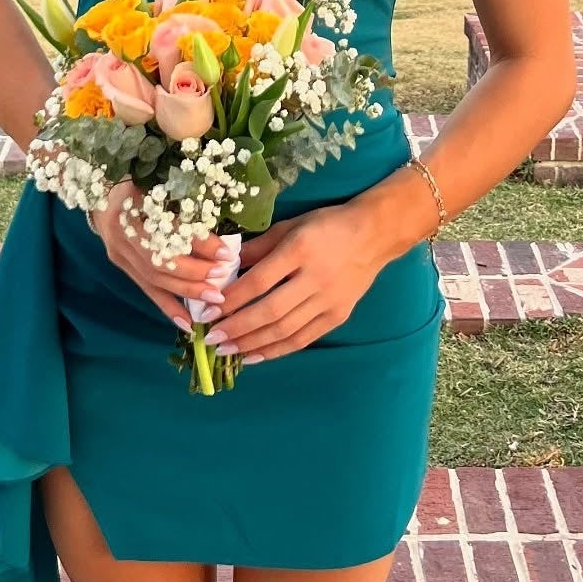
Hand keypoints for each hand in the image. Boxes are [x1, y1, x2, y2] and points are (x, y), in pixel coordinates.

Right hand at [93, 179, 229, 332]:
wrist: (101, 186)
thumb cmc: (138, 176)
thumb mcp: (160, 176)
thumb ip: (185, 192)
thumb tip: (225, 217)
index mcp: (131, 199)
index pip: (170, 229)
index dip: (200, 242)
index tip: (227, 251)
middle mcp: (121, 228)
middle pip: (160, 259)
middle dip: (195, 272)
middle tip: (223, 277)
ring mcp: (118, 250)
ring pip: (154, 278)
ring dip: (186, 291)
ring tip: (215, 298)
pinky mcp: (120, 264)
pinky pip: (146, 289)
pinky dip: (168, 307)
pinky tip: (187, 323)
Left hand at [200, 206, 381, 362]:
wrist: (373, 235)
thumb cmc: (326, 225)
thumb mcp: (290, 225)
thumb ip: (258, 247)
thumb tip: (225, 265)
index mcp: (300, 250)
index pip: (259, 281)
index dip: (232, 300)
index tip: (209, 311)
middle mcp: (315, 278)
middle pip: (270, 311)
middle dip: (238, 328)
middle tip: (212, 338)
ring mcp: (329, 301)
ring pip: (285, 330)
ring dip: (253, 344)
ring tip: (227, 351)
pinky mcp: (338, 317)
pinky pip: (303, 338)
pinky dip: (277, 350)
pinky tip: (255, 356)